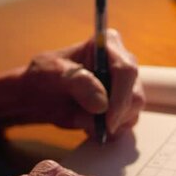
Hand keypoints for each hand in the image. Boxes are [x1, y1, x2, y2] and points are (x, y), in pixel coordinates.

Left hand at [0, 29, 145, 137]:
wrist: (40, 96)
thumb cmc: (44, 78)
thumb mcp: (53, 74)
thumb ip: (78, 83)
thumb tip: (102, 104)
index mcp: (107, 44)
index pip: (126, 70)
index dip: (120, 97)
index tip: (107, 119)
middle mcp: (123, 62)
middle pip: (135, 95)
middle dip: (114, 115)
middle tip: (90, 124)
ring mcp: (126, 85)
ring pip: (133, 112)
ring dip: (109, 124)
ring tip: (83, 120)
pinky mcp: (124, 104)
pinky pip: (127, 123)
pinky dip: (109, 130)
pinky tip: (90, 125)